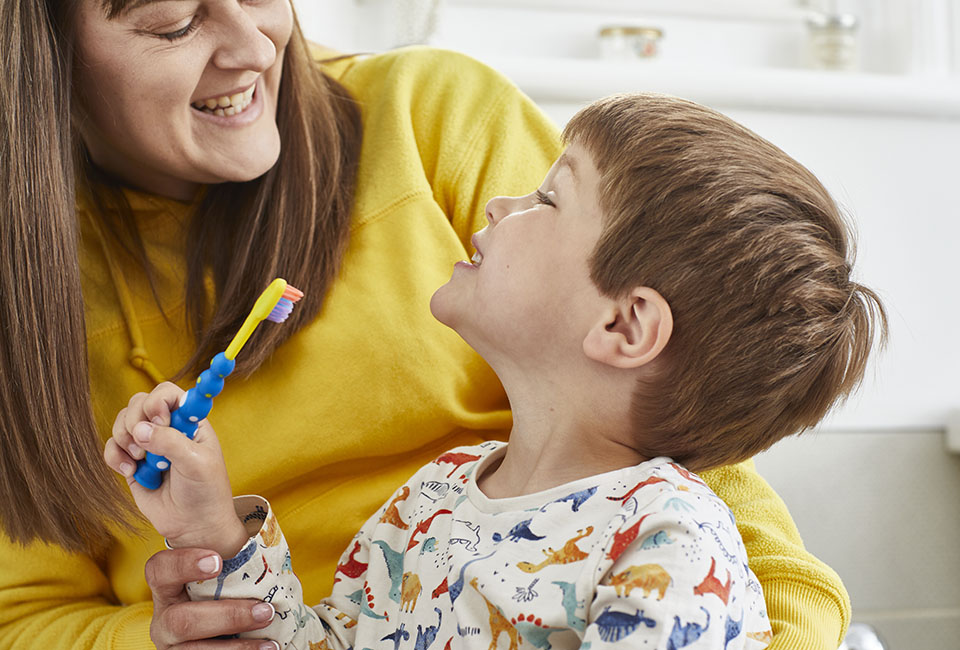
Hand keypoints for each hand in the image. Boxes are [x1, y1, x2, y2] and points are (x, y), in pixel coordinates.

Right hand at [103, 382, 247, 556]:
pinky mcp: (132, 462)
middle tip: (146, 446)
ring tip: (141, 460)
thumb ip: (170, 442)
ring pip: (122, 422)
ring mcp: (148, 444)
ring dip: (125, 439)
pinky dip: (115, 456)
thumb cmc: (205, 492)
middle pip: (139, 402)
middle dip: (136, 420)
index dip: (159, 400)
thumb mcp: (196, 463)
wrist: (194, 525)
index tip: (160, 419)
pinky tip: (130, 471)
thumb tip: (140, 429)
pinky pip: (112, 447)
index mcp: (189, 421)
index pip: (169, 393)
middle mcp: (167, 427)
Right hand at [146, 547, 278, 649]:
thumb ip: (231, 560)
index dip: (184, 564)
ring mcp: (172, 645)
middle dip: (228, 617)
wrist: (222, 628)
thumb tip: (266, 544)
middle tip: (265, 610)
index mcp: (166, 587)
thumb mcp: (221, 576)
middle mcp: (163, 619)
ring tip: (271, 642)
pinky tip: (266, 649)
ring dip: (237, 647)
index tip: (218, 561)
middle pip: (181, 620)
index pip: (160, 569)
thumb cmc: (226, 590)